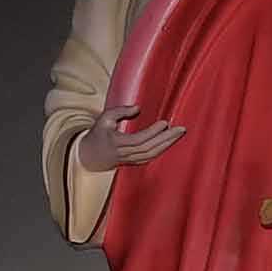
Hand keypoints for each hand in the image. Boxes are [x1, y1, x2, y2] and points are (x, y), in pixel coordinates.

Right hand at [73, 108, 187, 172]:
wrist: (90, 156)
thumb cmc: (98, 134)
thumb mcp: (104, 118)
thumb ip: (120, 111)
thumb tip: (138, 108)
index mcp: (117, 143)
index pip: (138, 140)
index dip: (152, 132)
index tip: (164, 123)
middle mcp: (125, 154)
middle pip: (149, 149)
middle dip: (166, 139)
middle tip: (181, 129)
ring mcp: (130, 160)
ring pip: (152, 155)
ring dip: (167, 145)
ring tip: (179, 134)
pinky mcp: (134, 162)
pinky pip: (150, 158)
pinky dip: (162, 150)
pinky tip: (170, 142)